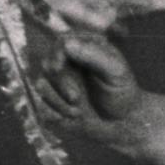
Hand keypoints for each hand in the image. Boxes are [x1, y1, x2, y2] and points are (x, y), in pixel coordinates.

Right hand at [33, 30, 149, 154]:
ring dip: (58, 101)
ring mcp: (59, 82)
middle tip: (76, 98)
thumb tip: (68, 43)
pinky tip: (68, 118)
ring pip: (42, 85)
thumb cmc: (122, 92)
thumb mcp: (115, 71)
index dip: (56, 55)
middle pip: (48, 64)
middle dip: (60, 83)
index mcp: (85, 48)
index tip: (56, 69)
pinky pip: (42, 105)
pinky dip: (54, 113)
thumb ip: (95, 56)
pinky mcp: (54, 101)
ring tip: (79, 112)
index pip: (61, 43)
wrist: (122, 122)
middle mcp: (69, 62)